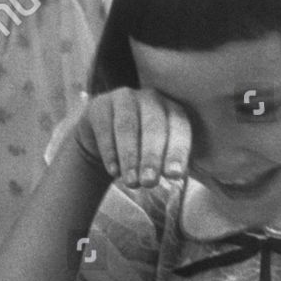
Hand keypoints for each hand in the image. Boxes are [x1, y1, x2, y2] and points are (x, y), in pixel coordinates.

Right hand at [76, 89, 190, 190]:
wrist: (104, 137)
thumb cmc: (141, 148)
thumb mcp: (160, 153)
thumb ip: (170, 164)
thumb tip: (177, 178)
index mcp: (172, 110)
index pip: (179, 128)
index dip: (177, 151)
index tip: (174, 175)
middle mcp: (151, 99)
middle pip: (153, 127)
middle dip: (151, 157)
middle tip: (149, 182)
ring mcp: (125, 98)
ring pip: (127, 127)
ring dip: (130, 157)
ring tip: (130, 182)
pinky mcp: (100, 105)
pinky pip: (105, 129)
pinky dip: (109, 153)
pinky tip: (113, 171)